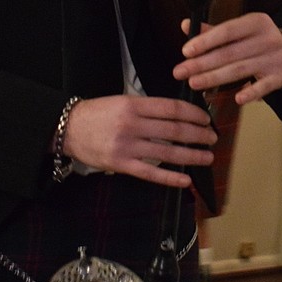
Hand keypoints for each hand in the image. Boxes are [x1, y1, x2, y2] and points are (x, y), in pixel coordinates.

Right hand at [62, 95, 215, 187]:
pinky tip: (185, 180)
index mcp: (134, 105)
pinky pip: (151, 173)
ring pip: (167, 152)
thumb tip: (177, 115)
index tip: (206, 119)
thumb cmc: (98, 114)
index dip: (193, 114)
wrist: (68, 129)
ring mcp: (128, 146)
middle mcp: (133, 125)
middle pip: (174, 130)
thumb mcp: (122, 101)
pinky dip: (170, 178)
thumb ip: (147, 108)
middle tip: (213, 138)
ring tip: (207, 157)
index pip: (172, 109)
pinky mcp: (122, 165)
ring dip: (191, 156)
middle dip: (198, 135)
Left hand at [172, 12, 281, 106]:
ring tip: (193, 83)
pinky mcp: (280, 76)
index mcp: (255, 22)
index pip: (227, 31)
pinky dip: (251, 93)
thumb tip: (185, 25)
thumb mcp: (240, 29)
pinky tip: (236, 99)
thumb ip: (213, 31)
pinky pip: (264, 86)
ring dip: (215, 78)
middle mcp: (267, 39)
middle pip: (230, 53)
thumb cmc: (255, 38)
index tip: (185, 51)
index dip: (206, 41)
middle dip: (202, 64)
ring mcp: (275, 58)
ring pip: (241, 70)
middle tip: (180, 72)